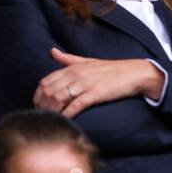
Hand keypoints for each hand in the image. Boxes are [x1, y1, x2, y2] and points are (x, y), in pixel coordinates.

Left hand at [34, 48, 164, 117]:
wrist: (133, 73)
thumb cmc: (110, 69)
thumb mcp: (87, 61)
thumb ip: (67, 59)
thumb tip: (51, 51)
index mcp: (72, 67)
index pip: (45, 81)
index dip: (38, 95)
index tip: (38, 106)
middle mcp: (75, 74)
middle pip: (48, 91)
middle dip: (42, 105)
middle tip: (42, 116)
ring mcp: (84, 84)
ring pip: (58, 98)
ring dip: (52, 111)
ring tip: (51, 119)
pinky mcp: (94, 94)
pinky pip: (75, 106)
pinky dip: (67, 115)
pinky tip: (65, 121)